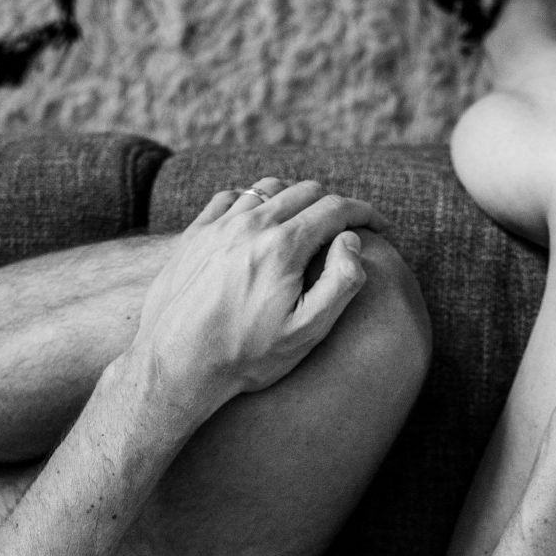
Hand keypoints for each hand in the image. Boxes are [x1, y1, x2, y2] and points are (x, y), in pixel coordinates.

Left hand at [131, 178, 380, 421]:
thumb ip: (340, 282)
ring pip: (267, 188)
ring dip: (295, 199)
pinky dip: (254, 201)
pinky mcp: (193, 236)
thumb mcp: (306, 332)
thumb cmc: (245, 357)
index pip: (336, 208)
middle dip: (334, 204)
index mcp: (282, 247)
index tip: (380, 226)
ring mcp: (217, 227)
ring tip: (306, 222)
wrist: (174, 366)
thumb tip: (351, 240)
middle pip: (305, 191)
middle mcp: (249, 226)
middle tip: (346, 228)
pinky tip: (259, 221)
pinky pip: (230, 198)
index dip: (365, 213)